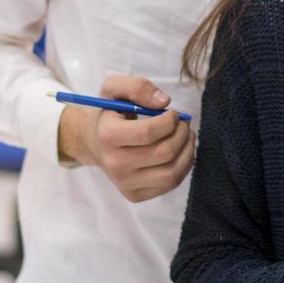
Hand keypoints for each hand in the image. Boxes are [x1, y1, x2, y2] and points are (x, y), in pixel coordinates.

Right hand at [57, 76, 193, 202]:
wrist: (95, 143)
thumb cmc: (110, 113)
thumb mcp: (114, 89)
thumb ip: (137, 87)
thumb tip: (164, 102)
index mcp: (108, 136)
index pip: (149, 132)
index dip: (169, 121)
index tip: (173, 113)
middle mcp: (114, 164)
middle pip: (164, 153)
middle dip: (182, 134)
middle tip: (183, 123)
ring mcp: (125, 183)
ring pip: (171, 173)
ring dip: (187, 151)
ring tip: (186, 136)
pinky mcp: (135, 195)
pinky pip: (170, 184)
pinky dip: (183, 166)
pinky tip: (180, 152)